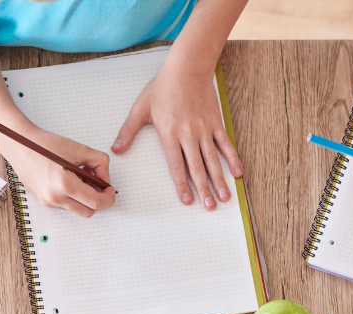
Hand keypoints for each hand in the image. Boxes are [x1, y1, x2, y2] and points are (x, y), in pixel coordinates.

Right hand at [0, 124, 115, 217]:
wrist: (19, 146)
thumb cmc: (44, 145)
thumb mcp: (79, 148)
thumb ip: (99, 162)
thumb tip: (105, 179)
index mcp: (64, 185)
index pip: (95, 203)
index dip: (108, 198)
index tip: (110, 189)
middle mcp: (55, 198)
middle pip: (88, 211)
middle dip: (98, 200)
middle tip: (100, 184)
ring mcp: (48, 202)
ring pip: (77, 209)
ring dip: (85, 197)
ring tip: (82, 177)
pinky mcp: (44, 201)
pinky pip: (66, 204)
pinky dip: (74, 196)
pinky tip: (71, 179)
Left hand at [112, 62, 241, 209]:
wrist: (187, 67)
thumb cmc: (163, 87)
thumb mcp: (141, 108)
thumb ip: (128, 131)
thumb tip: (115, 150)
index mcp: (169, 134)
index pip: (176, 166)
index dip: (182, 185)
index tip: (187, 201)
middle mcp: (188, 135)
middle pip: (197, 168)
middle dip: (203, 189)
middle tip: (209, 207)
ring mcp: (204, 129)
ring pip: (213, 160)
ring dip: (219, 180)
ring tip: (225, 198)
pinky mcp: (215, 122)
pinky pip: (225, 144)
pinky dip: (232, 159)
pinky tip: (237, 174)